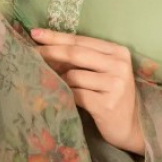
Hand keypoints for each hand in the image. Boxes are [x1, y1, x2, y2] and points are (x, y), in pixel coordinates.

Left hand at [30, 29, 143, 155]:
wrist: (131, 127)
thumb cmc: (111, 95)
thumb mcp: (103, 71)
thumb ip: (83, 59)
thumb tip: (46, 48)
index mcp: (118, 51)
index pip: (81, 40)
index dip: (56, 37)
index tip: (35, 33)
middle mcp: (119, 65)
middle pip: (76, 54)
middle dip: (50, 52)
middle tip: (30, 53)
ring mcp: (115, 85)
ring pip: (73, 75)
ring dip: (58, 78)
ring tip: (52, 82)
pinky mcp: (106, 105)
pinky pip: (75, 94)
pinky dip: (64, 93)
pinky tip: (60, 95)